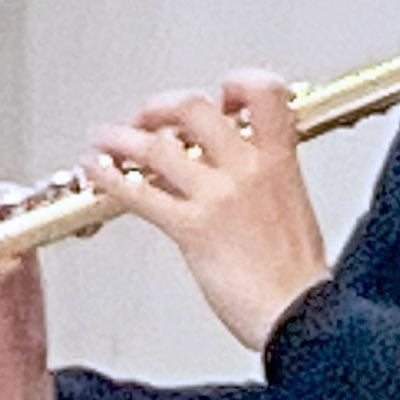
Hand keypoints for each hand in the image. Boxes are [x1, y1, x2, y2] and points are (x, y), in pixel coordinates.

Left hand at [82, 71, 332, 353]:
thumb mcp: (294, 207)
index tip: (220, 98)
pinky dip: (109, 177)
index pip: (263, 93)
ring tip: (104, 141)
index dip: (235, 85)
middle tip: (150, 119)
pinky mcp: (191, 227)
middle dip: (161, 107)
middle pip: (194, 108)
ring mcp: (217, 196)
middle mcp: (247, 168)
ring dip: (120, 138)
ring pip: (156, 146)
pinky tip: (97, 172)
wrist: (302, 314)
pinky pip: (139, 191)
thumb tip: (236, 170)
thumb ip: (266, 179)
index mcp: (280, 160)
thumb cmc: (298, 275)